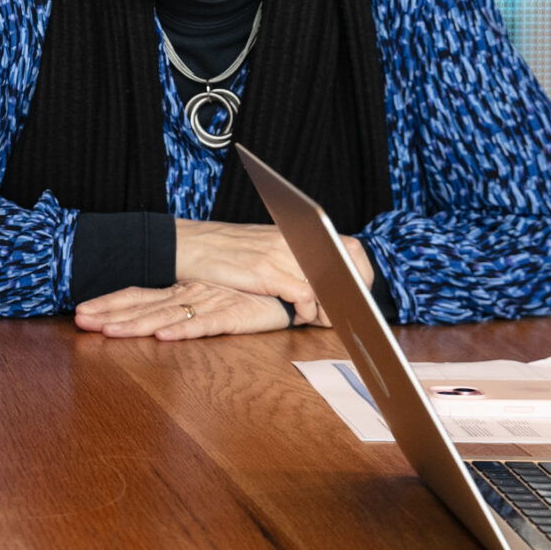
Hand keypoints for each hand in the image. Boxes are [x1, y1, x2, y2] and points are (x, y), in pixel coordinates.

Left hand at [72, 281, 291, 339]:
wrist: (288, 289)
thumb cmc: (246, 297)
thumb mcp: (207, 304)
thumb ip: (182, 314)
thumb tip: (153, 326)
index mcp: (181, 292)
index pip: (137, 296)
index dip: (109, 304)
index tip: (81, 312)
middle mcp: (189, 295)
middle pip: (141, 305)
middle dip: (108, 313)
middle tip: (79, 320)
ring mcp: (209, 304)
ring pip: (165, 317)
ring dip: (135, 324)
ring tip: (108, 331)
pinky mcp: (231, 315)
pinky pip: (204, 325)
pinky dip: (182, 330)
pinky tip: (163, 336)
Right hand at [173, 220, 373, 325]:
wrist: (188, 244)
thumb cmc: (225, 251)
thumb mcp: (265, 245)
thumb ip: (292, 256)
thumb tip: (318, 274)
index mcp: (296, 230)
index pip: (349, 245)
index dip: (361, 270)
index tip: (359, 292)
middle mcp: (292, 238)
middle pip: (346, 263)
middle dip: (354, 291)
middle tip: (346, 310)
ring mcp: (279, 253)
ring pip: (327, 282)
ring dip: (329, 308)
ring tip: (321, 318)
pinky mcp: (265, 271)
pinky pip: (303, 295)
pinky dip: (307, 311)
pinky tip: (299, 317)